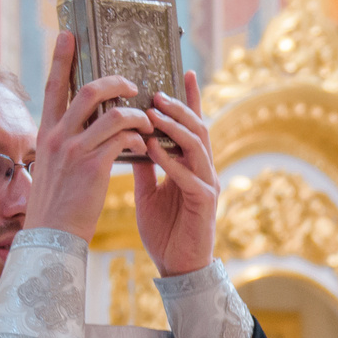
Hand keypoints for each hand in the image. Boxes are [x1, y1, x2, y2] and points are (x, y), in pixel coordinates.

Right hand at [27, 29, 155, 240]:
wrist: (51, 236)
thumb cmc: (57, 204)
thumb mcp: (53, 166)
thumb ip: (66, 142)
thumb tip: (84, 126)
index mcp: (45, 132)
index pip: (53, 86)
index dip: (60, 58)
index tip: (68, 33)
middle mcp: (56, 135)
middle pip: (88, 90)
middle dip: (115, 81)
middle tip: (133, 84)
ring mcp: (74, 149)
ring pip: (112, 113)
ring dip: (136, 114)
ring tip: (148, 123)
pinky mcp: (93, 165)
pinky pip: (124, 139)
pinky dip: (139, 139)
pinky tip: (146, 147)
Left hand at [131, 68, 220, 277]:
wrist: (176, 266)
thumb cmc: (164, 230)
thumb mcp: (148, 191)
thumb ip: (144, 165)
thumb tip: (130, 137)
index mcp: (191, 165)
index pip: (192, 125)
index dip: (190, 99)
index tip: (184, 71)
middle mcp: (204, 169)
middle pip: (197, 127)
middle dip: (179, 107)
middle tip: (157, 92)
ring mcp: (207, 184)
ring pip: (197, 145)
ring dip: (175, 128)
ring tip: (154, 113)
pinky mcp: (205, 202)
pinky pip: (189, 175)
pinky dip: (170, 161)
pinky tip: (153, 149)